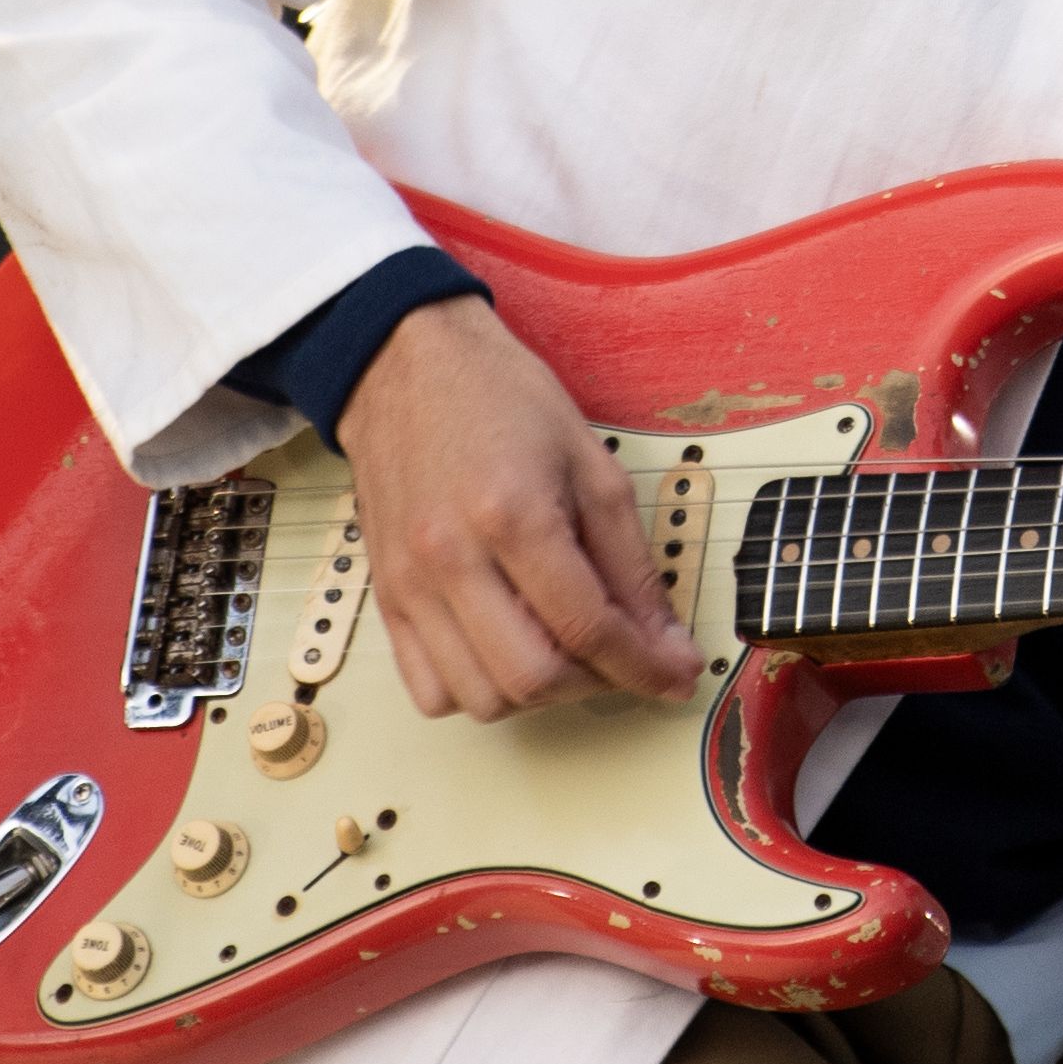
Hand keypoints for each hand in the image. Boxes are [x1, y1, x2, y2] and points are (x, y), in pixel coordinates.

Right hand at [332, 297, 702, 719]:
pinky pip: (429, 690)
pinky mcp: (384, 596)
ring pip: (481, 698)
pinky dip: (478, 691)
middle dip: (596, 684)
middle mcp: (452, 558)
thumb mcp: (591, 460)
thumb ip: (630, 559)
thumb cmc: (499, 398)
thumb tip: (665, 640)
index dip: (646, 665)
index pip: (589, 627)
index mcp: (513, 514)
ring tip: (567, 648)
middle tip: (625, 657)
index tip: (678, 674)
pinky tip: (507, 650)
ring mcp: (410, 584)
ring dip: (539, 693)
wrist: (404, 365)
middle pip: (533, 678)